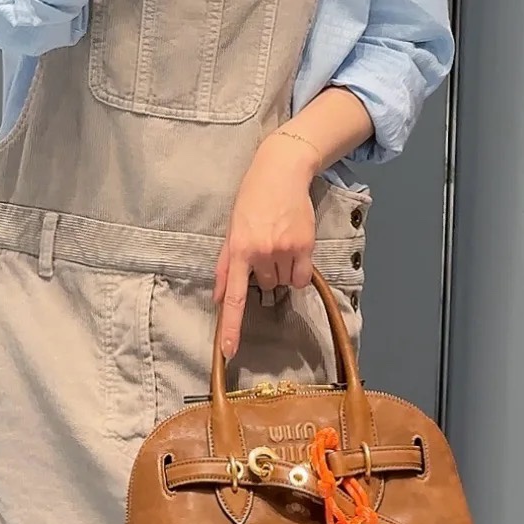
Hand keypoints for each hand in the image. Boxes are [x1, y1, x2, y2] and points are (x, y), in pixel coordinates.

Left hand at [212, 137, 318, 361]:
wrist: (281, 172)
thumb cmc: (251, 201)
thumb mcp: (232, 230)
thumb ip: (224, 266)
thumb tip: (218, 298)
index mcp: (238, 250)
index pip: (233, 297)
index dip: (230, 327)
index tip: (228, 352)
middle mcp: (261, 253)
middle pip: (265, 286)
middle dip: (264, 272)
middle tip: (265, 245)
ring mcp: (285, 250)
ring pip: (284, 281)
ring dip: (282, 268)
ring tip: (279, 240)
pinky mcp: (305, 246)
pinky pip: (301, 277)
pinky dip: (299, 269)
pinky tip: (294, 247)